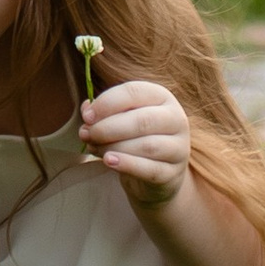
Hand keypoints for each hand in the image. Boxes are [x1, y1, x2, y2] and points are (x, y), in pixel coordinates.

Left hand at [78, 77, 191, 207]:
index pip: (134, 92)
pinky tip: (109, 161)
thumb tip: (86, 110)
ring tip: (93, 148)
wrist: (158, 172)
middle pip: (141, 120)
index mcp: (162, 97)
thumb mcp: (121, 118)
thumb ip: (103, 112)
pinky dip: (127, 164)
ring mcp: (179, 147)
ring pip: (146, 146)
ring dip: (114, 147)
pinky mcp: (174, 173)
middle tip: (85, 134)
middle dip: (107, 128)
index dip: (107, 103)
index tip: (86, 116)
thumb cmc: (136, 136)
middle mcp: (175, 119)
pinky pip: (150, 169)